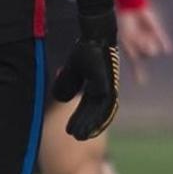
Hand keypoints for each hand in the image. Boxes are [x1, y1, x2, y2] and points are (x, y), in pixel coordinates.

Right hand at [52, 12, 120, 140]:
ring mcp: (108, 86)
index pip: (86, 107)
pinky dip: (99, 115)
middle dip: (85, 125)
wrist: (95, 36)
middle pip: (94, 112)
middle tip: (76, 137)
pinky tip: (93, 124)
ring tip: (82, 136)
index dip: (78, 119)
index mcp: (94, 87)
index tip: (69, 131)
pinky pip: (105, 103)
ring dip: (92, 124)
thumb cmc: (86, 51)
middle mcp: (103, 88)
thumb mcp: (72, 70)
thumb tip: (63, 99)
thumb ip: (67, 83)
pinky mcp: (109, 83)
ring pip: (101, 111)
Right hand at [117, 5, 172, 83]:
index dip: (138, 73)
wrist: (130, 8)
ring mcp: (148, 37)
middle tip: (138, 39)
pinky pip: (162, 39)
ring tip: (143, 35)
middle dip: (143, 50)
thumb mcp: (128, 40)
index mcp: (131, 48)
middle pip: (147, 56)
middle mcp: (140, 44)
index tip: (142, 82)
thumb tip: (153, 54)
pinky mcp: (156, 30)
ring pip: (154, 49)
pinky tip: (168, 50)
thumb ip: (139, 49)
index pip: (136, 64)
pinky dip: (165, 44)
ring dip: (149, 44)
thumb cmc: (125, 25)